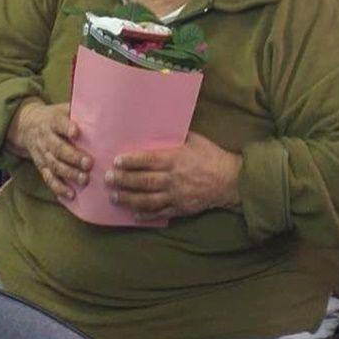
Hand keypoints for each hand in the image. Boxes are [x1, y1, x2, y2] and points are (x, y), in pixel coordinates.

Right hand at [6, 100, 91, 201]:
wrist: (27, 126)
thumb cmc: (54, 117)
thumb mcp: (61, 109)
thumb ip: (77, 111)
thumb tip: (101, 108)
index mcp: (52, 121)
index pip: (58, 123)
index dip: (66, 127)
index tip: (76, 132)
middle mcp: (46, 138)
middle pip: (58, 148)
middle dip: (73, 157)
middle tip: (89, 163)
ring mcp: (43, 154)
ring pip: (55, 165)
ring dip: (69, 173)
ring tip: (85, 179)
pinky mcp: (41, 167)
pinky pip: (49, 179)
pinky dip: (59, 188)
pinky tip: (71, 194)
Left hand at [104, 132, 242, 222]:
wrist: (230, 180)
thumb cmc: (211, 155)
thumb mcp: (194, 139)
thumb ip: (176, 135)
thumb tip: (159, 124)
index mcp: (176, 158)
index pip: (148, 160)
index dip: (131, 161)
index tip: (116, 161)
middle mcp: (173, 178)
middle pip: (144, 181)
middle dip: (123, 180)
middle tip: (107, 178)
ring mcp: (176, 195)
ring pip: (148, 199)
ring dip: (129, 198)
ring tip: (114, 197)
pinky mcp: (180, 208)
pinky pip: (160, 213)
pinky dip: (146, 215)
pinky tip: (133, 214)